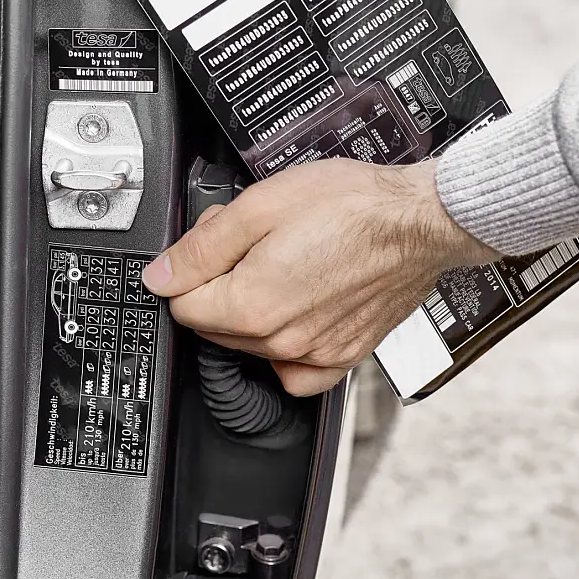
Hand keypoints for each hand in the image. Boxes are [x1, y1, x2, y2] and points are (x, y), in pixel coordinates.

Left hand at [142, 158, 498, 395]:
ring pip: (250, 344)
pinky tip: (292, 315)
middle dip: (219, 284)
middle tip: (252, 245)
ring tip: (281, 263)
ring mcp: (316, 354)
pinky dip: (285, 351)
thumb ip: (200, 247)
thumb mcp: (258, 206)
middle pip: (214, 325)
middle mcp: (282, 340)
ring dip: (251, 308)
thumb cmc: (350, 205)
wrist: (418, 220)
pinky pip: (297, 374)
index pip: (182, 304)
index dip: (190, 268)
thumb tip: (160, 276)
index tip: (213, 245)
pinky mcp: (345, 356)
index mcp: (253, 304)